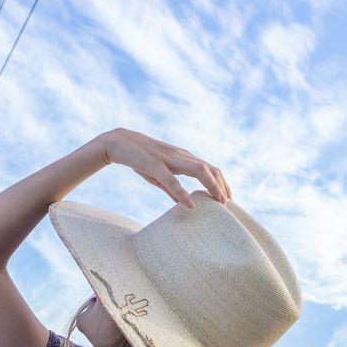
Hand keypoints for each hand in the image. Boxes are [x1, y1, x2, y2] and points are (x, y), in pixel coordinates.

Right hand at [101, 128, 231, 208]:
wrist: (118, 142)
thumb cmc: (139, 159)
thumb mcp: (158, 175)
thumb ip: (171, 188)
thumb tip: (183, 202)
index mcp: (183, 158)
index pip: (209, 168)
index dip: (221, 183)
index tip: (227, 199)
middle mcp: (180, 156)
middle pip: (209, 168)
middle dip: (222, 185)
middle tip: (228, 204)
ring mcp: (169, 159)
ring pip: (198, 170)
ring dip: (212, 186)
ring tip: (219, 202)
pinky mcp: (154, 165)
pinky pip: (171, 180)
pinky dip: (183, 192)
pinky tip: (190, 204)